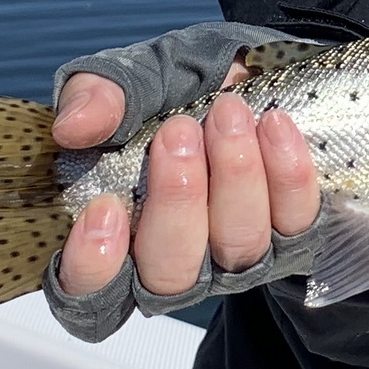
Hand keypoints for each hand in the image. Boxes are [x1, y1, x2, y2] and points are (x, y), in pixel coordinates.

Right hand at [54, 67, 320, 298]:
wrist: (245, 73)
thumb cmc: (173, 88)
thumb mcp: (130, 79)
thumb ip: (98, 98)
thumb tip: (74, 127)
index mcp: (115, 239)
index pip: (90, 295)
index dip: (93, 268)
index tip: (104, 208)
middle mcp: (175, 264)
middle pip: (170, 274)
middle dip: (176, 200)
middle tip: (177, 131)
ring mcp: (235, 256)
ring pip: (237, 246)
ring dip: (234, 177)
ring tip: (228, 114)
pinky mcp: (292, 234)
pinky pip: (295, 220)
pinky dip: (286, 173)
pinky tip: (272, 124)